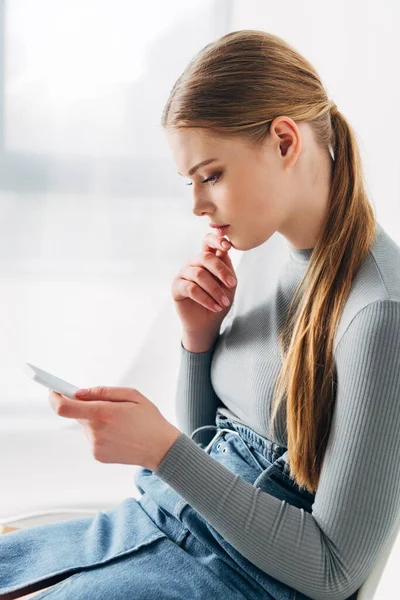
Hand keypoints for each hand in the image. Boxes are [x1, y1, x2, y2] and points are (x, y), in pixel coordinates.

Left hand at [48, 387, 180, 470]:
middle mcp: (95, 431)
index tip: (52, 390)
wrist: (161, 448)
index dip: (54, 397)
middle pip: (77, 414)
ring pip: (85, 425)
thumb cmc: (149, 419)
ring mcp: (95, 445)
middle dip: (85, 406)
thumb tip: (79, 393)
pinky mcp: (97, 455)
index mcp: (103, 413)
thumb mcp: (132, 395)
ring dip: (95, 420)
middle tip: (106, 405)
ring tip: (119, 422)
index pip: (64, 408)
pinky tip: (119, 433)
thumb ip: (102, 392)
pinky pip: (92, 437)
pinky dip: (100, 432)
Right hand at [171, 231, 236, 338]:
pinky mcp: (176, 287)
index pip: (208, 241)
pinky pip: (191, 289)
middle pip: (205, 257)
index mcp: (207, 258)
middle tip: (232, 285)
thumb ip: (226, 267)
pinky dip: (206, 299)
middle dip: (221, 271)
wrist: (209, 323)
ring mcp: (183, 273)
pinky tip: (215, 307)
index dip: (216, 239)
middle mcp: (193, 263)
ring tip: (224, 302)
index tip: (227, 246)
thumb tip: (224, 249)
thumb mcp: (229, 284)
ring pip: (199, 274)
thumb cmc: (219, 301)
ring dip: (215, 290)